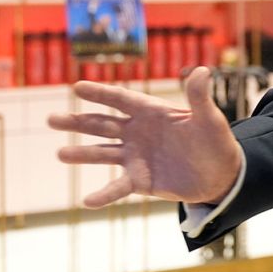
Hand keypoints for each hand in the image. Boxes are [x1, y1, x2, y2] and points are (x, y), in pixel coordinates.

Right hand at [48, 67, 242, 207]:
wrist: (222, 175)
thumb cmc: (216, 142)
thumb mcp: (209, 119)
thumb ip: (200, 97)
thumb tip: (204, 70)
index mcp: (152, 112)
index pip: (121, 99)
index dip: (100, 93)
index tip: (76, 87)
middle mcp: (138, 132)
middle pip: (102, 124)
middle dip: (77, 122)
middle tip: (51, 119)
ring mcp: (136, 156)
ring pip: (102, 153)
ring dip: (82, 154)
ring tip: (60, 154)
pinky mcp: (140, 180)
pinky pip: (118, 187)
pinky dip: (103, 194)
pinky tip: (86, 201)